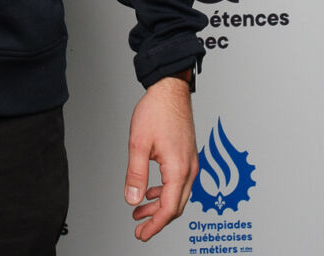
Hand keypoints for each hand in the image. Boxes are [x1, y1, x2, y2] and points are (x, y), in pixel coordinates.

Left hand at [123, 75, 197, 242]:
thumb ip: (135, 175)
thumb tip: (133, 200)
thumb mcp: (138, 143)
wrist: (170, 90)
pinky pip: (179, 183)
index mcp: (178, 169)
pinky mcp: (187, 156)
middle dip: (157, 220)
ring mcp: (190, 162)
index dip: (155, 225)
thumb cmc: (157, 111)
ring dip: (159, 206)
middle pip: (176, 206)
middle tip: (139, 228)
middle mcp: (189, 168)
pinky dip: (165, 192)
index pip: (169, 208)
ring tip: (140, 211)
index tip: (142, 233)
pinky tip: (151, 192)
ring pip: (178, 195)